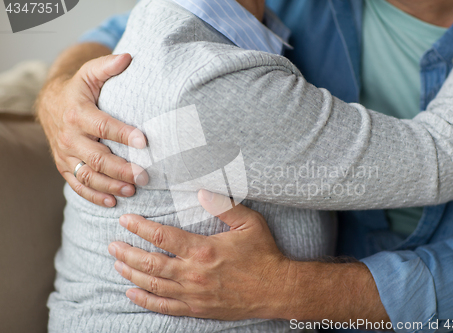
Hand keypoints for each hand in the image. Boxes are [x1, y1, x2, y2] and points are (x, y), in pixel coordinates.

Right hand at [37, 53, 148, 207]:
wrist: (50, 103)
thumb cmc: (78, 89)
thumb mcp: (89, 73)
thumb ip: (107, 66)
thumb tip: (128, 57)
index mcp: (78, 113)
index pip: (103, 127)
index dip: (123, 134)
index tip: (144, 141)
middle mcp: (71, 137)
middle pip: (97, 158)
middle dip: (121, 169)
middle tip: (144, 176)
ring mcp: (66, 154)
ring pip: (88, 175)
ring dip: (111, 185)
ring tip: (132, 190)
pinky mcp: (65, 166)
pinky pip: (78, 185)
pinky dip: (94, 195)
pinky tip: (112, 201)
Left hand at [108, 190, 291, 319]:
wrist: (276, 289)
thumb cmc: (263, 254)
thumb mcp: (249, 222)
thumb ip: (224, 206)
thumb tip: (200, 192)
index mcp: (204, 250)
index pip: (162, 237)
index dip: (140, 227)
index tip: (126, 220)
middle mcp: (194, 273)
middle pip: (150, 262)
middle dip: (127, 252)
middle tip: (112, 244)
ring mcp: (193, 294)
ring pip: (153, 284)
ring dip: (131, 273)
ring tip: (117, 264)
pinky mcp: (197, 308)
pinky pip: (165, 306)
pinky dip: (145, 300)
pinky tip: (132, 292)